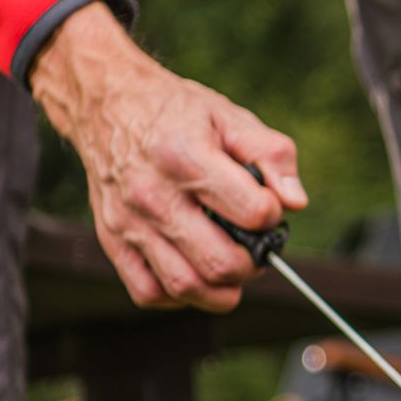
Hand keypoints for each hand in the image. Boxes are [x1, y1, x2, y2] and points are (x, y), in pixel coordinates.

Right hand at [30, 3, 307, 311]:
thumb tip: (295, 202)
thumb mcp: (229, 116)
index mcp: (185, 157)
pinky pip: (149, 292)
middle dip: (253, 264)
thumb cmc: (174, 113)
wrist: (106, 105)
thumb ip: (271, 155)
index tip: (268, 208)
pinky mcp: (112, 241)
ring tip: (232, 265)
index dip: (272, 216)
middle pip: (220, 263)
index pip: (252, 213)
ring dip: (222, 290)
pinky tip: (195, 271)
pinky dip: (180, 295)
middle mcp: (152, 195)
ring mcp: (128, 223)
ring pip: (185, 286)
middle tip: (256, 248)